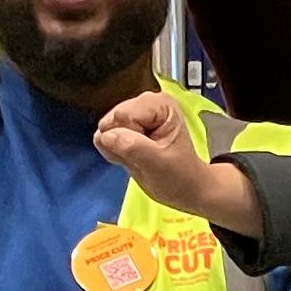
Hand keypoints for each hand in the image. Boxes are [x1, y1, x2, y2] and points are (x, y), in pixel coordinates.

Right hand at [90, 90, 261, 234]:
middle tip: (143, 158)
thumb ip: (132, 147)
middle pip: (112, 120)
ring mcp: (135, 113)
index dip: (129, 139)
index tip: (148, 152)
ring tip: (140, 158)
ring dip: (119, 149)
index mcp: (160, 104)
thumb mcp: (158, 164)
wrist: (185, 188)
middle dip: (122, 144)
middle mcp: (146, 102)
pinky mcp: (126, 126)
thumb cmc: (179, 176)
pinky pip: (104, 136)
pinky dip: (116, 151)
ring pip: (106, 129)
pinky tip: (133, 156)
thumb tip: (105, 136)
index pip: (123, 115)